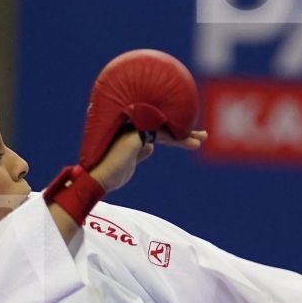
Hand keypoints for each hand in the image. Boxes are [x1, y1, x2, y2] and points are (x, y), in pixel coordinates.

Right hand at [89, 127, 207, 193]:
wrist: (98, 179)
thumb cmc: (111, 173)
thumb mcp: (130, 161)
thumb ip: (139, 152)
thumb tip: (151, 146)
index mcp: (129, 129)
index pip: (156, 128)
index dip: (174, 132)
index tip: (190, 137)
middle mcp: (130, 123)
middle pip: (163, 125)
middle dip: (184, 130)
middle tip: (203, 135)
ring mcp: (131, 126)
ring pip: (164, 127)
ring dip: (185, 134)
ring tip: (201, 140)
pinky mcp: (135, 134)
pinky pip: (161, 133)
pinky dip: (176, 138)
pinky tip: (189, 142)